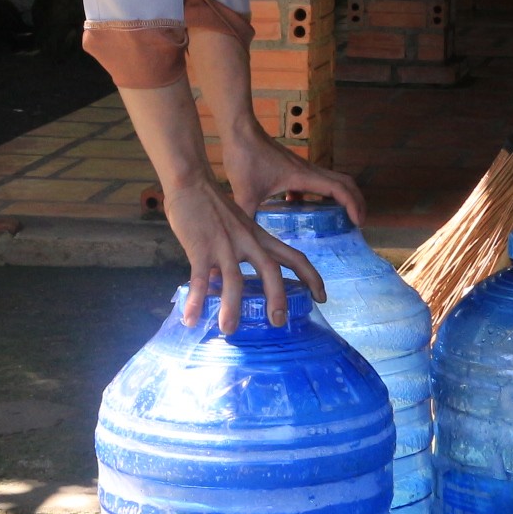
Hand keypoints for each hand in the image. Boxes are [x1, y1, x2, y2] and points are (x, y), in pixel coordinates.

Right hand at [161, 178, 324, 328]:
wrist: (191, 182)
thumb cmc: (213, 205)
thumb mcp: (239, 224)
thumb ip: (244, 247)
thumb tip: (235, 276)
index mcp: (260, 237)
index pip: (294, 257)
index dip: (311, 277)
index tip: (321, 298)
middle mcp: (247, 241)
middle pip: (271, 271)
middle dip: (277, 298)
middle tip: (278, 322)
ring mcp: (224, 245)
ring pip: (234, 280)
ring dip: (232, 307)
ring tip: (229, 330)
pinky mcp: (200, 248)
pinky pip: (199, 279)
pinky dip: (196, 300)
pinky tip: (191, 319)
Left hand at [220, 122, 366, 221]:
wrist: (239, 131)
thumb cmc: (245, 157)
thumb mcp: (244, 193)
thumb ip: (247, 218)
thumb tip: (246, 242)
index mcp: (303, 177)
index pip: (339, 189)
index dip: (353, 205)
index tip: (357, 223)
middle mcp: (308, 170)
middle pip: (346, 183)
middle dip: (357, 201)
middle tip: (358, 223)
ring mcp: (302, 167)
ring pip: (332, 180)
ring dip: (342, 197)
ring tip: (339, 219)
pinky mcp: (292, 167)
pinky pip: (314, 181)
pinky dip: (317, 194)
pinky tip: (298, 208)